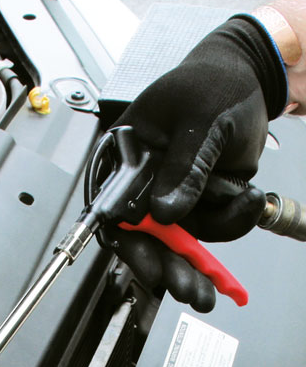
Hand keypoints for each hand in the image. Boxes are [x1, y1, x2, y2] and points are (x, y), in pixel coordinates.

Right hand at [113, 16, 285, 310]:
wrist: (251, 79)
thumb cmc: (214, 82)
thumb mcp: (199, 120)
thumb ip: (183, 168)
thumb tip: (164, 212)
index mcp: (129, 154)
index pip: (116, 208)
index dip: (131, 241)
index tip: (150, 266)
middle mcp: (146, 180)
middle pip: (146, 236)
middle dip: (168, 266)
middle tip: (187, 287)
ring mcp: (173, 194)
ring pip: (179, 242)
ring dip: (198, 264)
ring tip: (213, 283)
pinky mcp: (199, 203)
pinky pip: (211, 229)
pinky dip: (232, 223)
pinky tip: (247, 202)